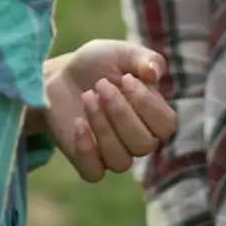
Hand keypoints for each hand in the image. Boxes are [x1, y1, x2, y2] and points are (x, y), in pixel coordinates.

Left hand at [41, 40, 177, 183]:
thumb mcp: (121, 53)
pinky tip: (78, 123)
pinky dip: (86, 149)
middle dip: (120, 112)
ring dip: (102, 127)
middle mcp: (137, 139)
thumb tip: (155, 73)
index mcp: (152, 115)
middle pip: (144, 144)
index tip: (127, 79)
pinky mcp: (88, 162)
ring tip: (86, 98)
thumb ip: (144, 59)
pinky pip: (94, 173)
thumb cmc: (96, 64)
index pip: (166, 125)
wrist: (59, 76)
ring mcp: (113, 153)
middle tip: (100, 85)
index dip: (148, 104)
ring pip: (121, 161)